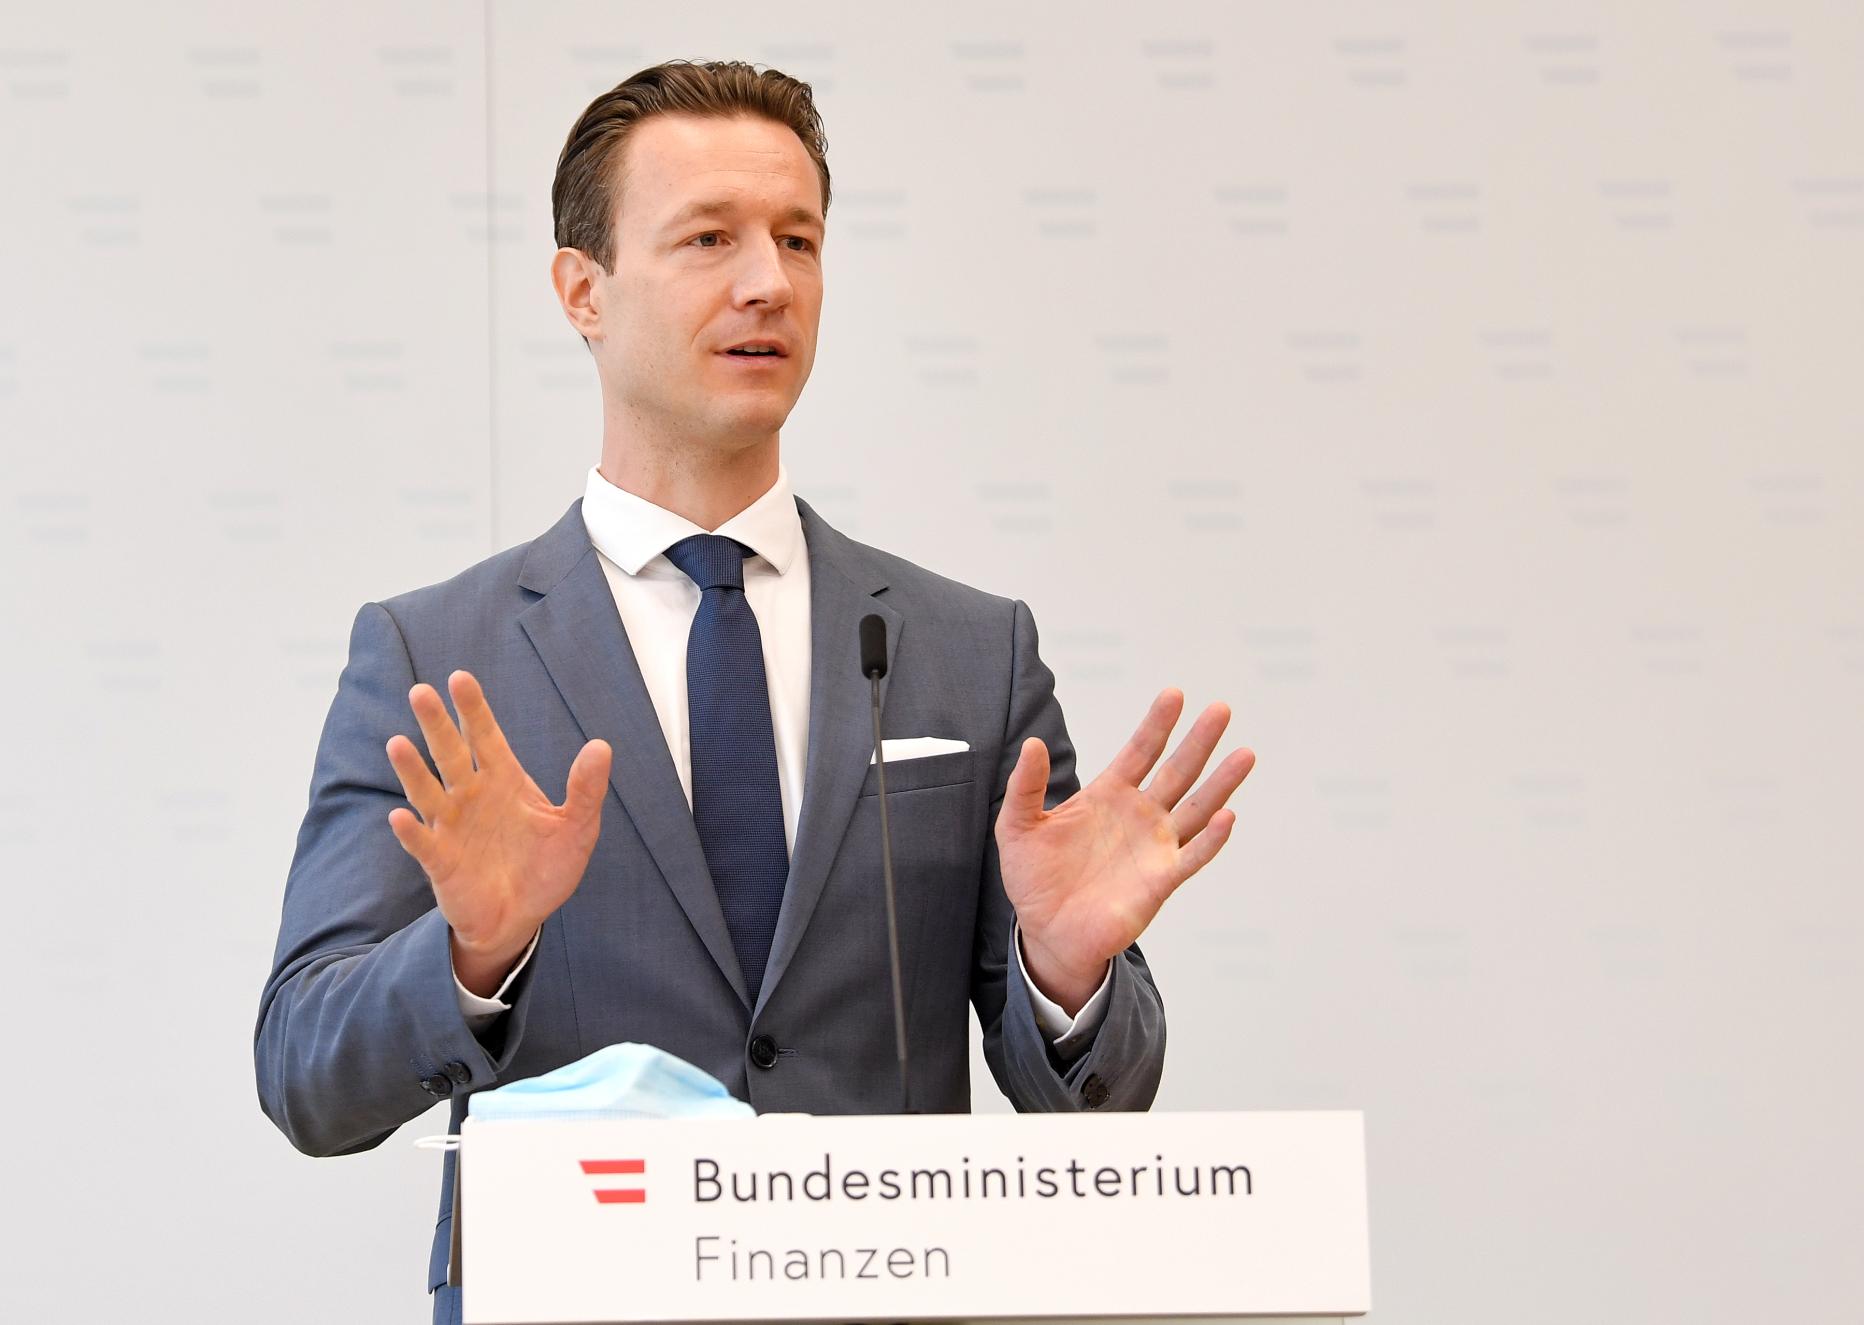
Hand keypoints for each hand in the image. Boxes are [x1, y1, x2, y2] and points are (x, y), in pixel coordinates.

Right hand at [385, 670, 611, 985]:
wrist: (522, 918)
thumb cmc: (547, 868)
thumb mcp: (577, 828)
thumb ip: (586, 789)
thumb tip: (601, 746)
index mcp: (504, 781)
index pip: (485, 737)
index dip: (474, 709)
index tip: (460, 678)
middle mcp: (472, 796)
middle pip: (451, 754)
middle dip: (437, 725)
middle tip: (420, 692)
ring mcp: (452, 827)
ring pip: (428, 792)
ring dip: (413, 770)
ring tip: (397, 744)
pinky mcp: (441, 862)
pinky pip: (423, 844)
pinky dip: (411, 832)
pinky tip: (400, 817)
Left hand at [996, 688, 1254, 1013]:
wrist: (1045, 933)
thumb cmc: (1033, 879)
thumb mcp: (1018, 827)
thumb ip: (1026, 786)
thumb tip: (1033, 743)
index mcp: (1108, 795)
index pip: (1140, 751)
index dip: (1157, 724)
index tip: (1175, 694)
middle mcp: (1139, 816)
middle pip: (1177, 771)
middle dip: (1198, 741)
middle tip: (1221, 709)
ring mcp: (1154, 848)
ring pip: (1196, 809)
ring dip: (1220, 784)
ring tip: (1244, 754)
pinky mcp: (1159, 882)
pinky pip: (1191, 857)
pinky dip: (1210, 840)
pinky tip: (1226, 817)